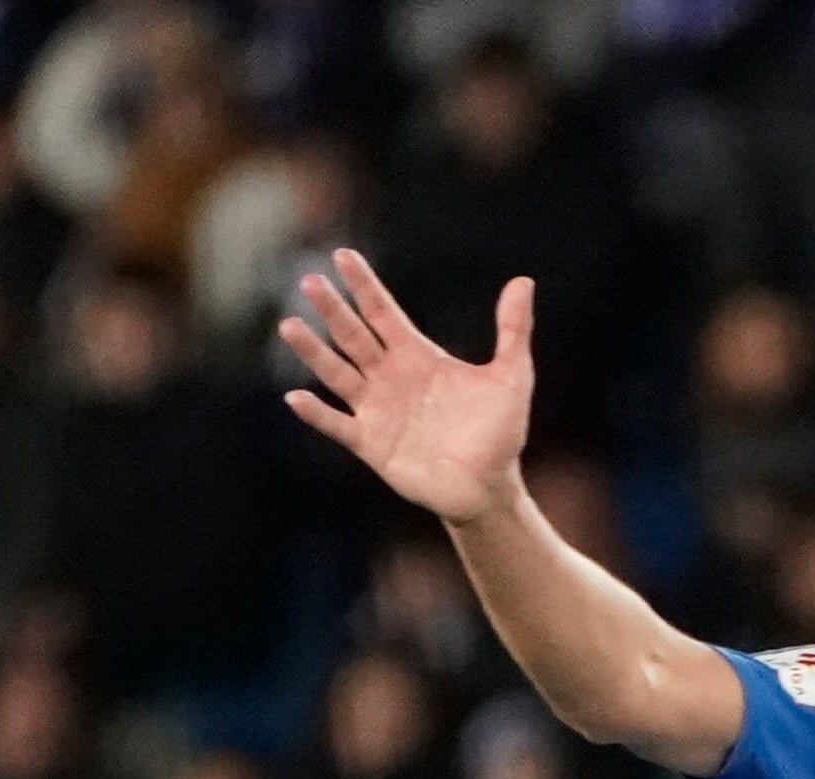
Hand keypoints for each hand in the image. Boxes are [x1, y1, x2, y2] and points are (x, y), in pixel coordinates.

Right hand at [280, 252, 535, 528]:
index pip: (382, 312)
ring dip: (314, 351)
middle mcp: (390, 377)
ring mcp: (376, 410)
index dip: (364, 285)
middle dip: (332, 309)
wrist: (490, 487)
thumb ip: (513, 330)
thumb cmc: (500, 432)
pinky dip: (317, 413)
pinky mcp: (371, 444)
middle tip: (309, 281)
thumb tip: (524, 282)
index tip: (343, 255)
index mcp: (417, 356)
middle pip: (352, 336)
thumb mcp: (512, 377)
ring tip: (290, 325)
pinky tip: (296, 397)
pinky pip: (337, 425)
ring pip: (336, 373)